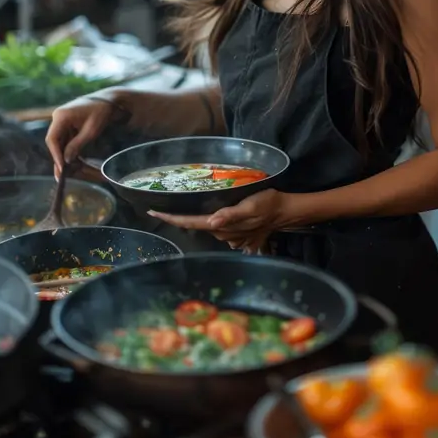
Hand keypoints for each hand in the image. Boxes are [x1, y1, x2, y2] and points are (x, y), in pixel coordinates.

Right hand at [45, 95, 123, 176]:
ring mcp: (62, 120)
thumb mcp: (91, 131)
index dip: (55, 155)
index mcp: (61, 116)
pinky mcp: (68, 123)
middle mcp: (58, 117)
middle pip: (55, 142)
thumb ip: (77, 145)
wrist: (109, 99)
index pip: (52, 139)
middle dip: (59, 157)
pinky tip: (74, 161)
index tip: (61, 168)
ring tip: (68, 171)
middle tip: (62, 175)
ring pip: (60, 142)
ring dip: (65, 155)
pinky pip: (66, 138)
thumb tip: (66, 160)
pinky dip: (70, 149)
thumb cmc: (101, 112)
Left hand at [148, 189, 289, 254]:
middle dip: (183, 215)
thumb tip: (212, 221)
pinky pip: (221, 227)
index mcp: (221, 226)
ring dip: (202, 216)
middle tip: (168, 201)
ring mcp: (230, 236)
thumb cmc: (268, 205)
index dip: (171, 219)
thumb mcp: (251, 207)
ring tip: (195, 200)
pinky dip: (218, 219)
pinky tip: (222, 209)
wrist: (285, 212)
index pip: (190, 223)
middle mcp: (222, 234)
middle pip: (197, 225)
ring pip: (209, 225)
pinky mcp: (237, 234)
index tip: (152, 212)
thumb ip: (231, 215)